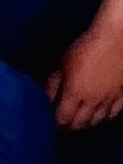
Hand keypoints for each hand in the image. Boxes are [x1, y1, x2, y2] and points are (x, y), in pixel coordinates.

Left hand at [53, 16, 122, 133]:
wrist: (117, 36)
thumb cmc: (87, 46)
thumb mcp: (64, 63)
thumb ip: (55, 83)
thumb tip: (47, 99)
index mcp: (74, 93)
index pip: (63, 119)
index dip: (57, 124)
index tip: (53, 123)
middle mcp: (92, 100)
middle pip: (81, 124)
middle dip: (71, 127)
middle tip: (66, 125)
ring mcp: (110, 98)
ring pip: (98, 120)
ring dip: (88, 123)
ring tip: (82, 121)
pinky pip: (115, 113)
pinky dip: (106, 117)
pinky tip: (102, 115)